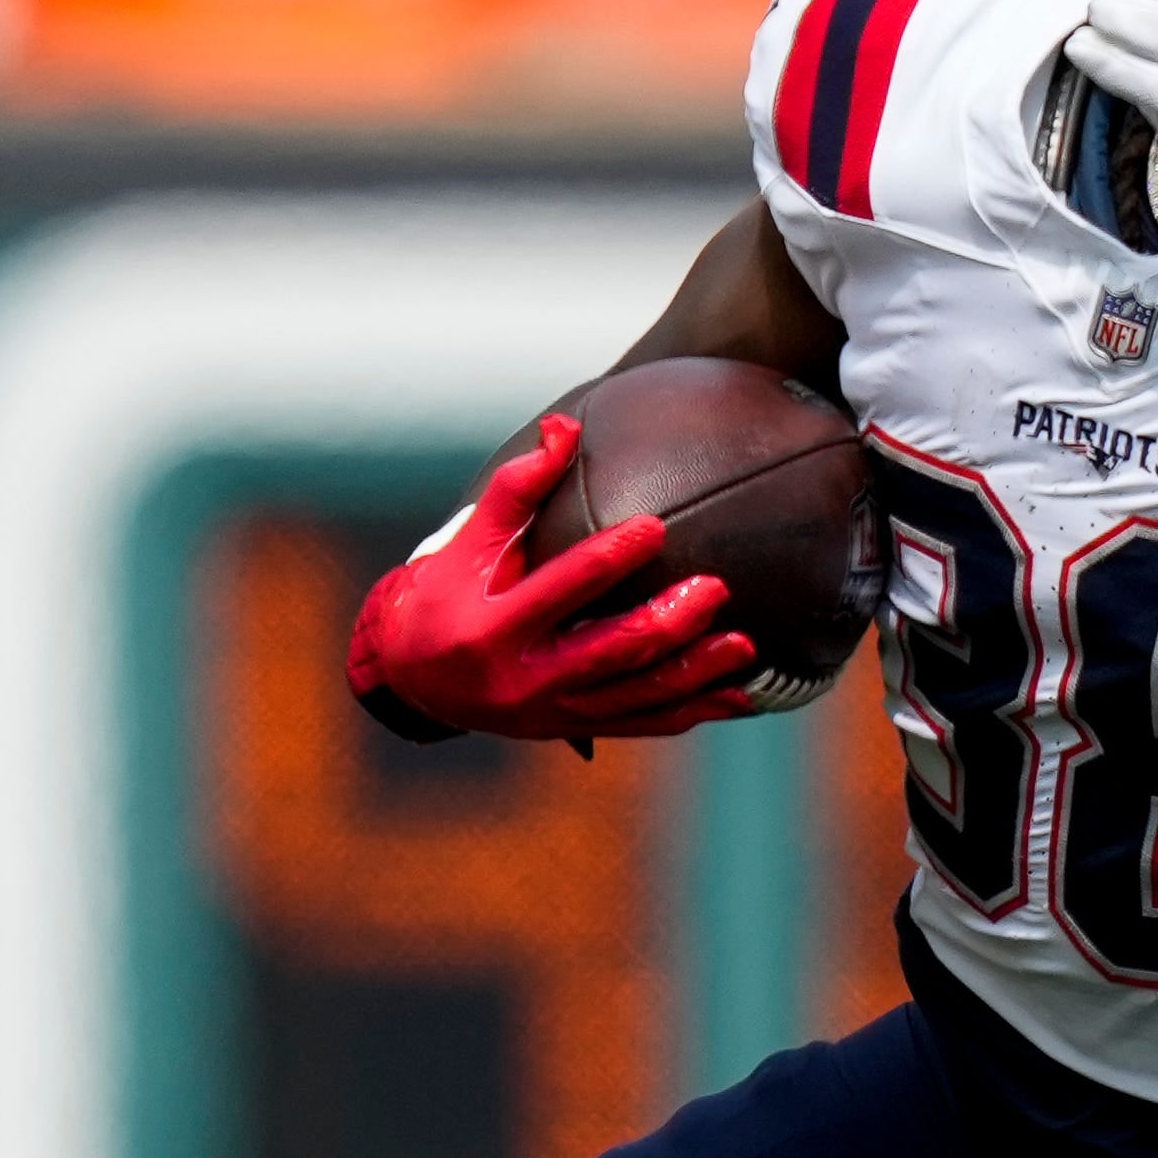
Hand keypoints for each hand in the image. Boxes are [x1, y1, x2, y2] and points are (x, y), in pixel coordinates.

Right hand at [343, 416, 774, 744]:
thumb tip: (565, 428)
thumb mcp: (469, 542)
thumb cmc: (445, 595)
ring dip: (694, 676)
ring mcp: (550, 711)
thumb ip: (518, 488)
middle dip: (668, 623)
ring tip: (744, 647)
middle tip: (716, 589)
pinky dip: (690, 712)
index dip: (609, 559)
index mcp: (493, 626)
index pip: (560, 589)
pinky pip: (640, 725)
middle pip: (609, 650)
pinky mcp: (571, 729)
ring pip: (635, 698)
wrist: (413, 678)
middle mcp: (523, 677)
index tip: (655, 527)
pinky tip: (736, 699)